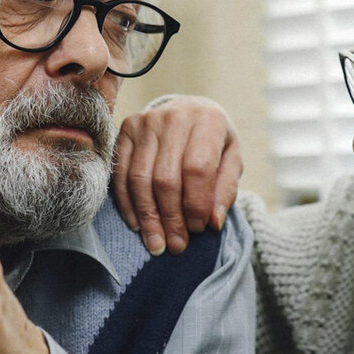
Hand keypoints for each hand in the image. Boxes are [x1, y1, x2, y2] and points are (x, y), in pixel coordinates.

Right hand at [113, 95, 241, 255]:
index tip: (198, 229)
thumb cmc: (214, 141)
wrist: (190, 109)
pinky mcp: (126, 129)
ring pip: (140, 178)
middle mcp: (175, 116)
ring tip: (156, 243)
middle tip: (176, 245)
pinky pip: (121, 173)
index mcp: (208, 120)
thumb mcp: (232, 159)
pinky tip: (137, 225)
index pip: (198, 169)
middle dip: (171, 218)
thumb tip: (213, 223)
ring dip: (148, 216)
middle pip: (166, 178)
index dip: (196, 204)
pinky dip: (127, 203)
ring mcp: (146, 121)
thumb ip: (225, 190)